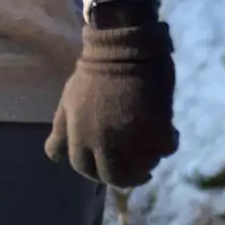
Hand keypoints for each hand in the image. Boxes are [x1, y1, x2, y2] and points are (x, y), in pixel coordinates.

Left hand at [45, 8, 177, 188]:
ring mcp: (129, 137)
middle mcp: (101, 142)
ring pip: (142, 167)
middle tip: (141, 172)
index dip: (98, 172)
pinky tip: (169, 131)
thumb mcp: (68, 103)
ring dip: (150, 162)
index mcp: (78, 136)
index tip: (111, 168)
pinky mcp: (154, 127)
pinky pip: (166, 149)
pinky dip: (169, 143)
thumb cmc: (94, 72)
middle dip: (128, 178)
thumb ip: (62, 132)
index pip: (84, 169)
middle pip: (114, 177)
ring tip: (154, 151)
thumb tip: (55, 157)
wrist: (122, 47)